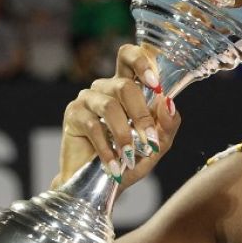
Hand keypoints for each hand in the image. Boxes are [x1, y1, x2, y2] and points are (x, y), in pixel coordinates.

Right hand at [56, 44, 180, 190]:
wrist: (101, 185)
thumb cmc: (130, 161)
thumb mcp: (157, 146)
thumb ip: (167, 125)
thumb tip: (168, 103)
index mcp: (127, 87)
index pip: (130, 57)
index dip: (141, 62)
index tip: (155, 83)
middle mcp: (106, 89)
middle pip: (124, 85)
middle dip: (141, 115)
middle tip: (150, 141)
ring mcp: (88, 100)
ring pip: (110, 106)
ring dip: (124, 134)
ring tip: (129, 156)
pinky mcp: (73, 115)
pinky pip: (92, 126)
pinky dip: (107, 148)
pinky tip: (114, 164)